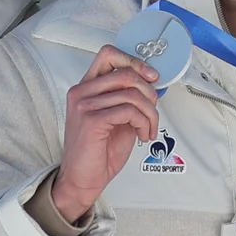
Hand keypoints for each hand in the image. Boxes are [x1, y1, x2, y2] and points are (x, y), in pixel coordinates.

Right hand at [50, 46, 161, 226]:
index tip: (151, 77)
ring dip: (150, 114)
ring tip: (148, 129)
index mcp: (87, 88)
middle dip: (149, 93)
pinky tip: (141, 134)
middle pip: (126, 73)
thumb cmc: (97, 152)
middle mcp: (82, 92)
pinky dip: (144, 123)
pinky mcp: (91, 120)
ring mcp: (84, 105)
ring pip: (132, 94)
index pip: (109, 54)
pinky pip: (130, 111)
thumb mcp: (118, 118)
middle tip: (152, 111)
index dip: (135, 62)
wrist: (82, 180)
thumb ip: (130, 99)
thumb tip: (153, 85)